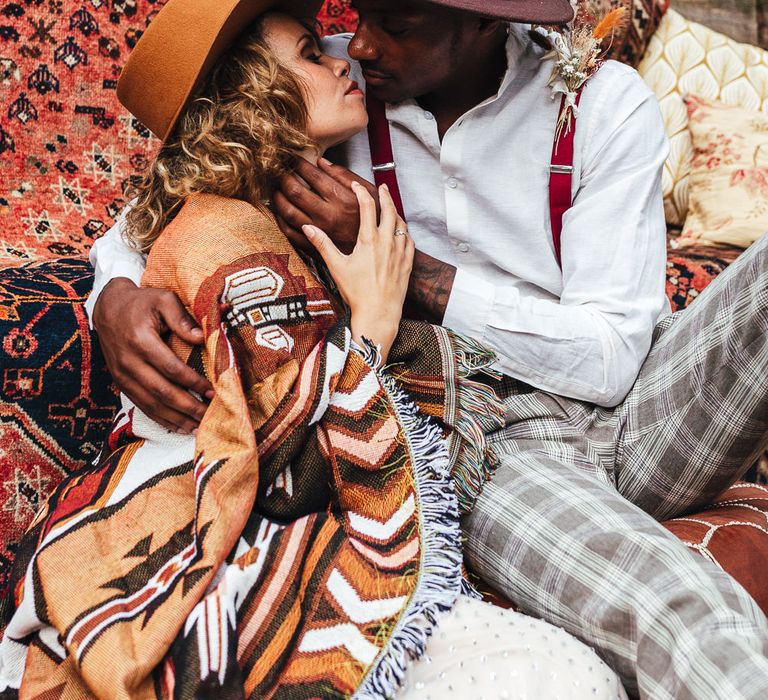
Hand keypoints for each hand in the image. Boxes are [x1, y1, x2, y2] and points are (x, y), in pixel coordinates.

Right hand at [92, 278, 213, 432]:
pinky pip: (141, 406)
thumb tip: (201, 338)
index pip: (171, 368)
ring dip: (176, 419)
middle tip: (210, 414)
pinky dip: (161, 419)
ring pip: (151, 404)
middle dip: (188, 407)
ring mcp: (122, 376)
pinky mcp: (120, 383)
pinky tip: (178, 426)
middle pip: (162, 392)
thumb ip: (181, 318)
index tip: (212, 390)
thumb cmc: (141, 303)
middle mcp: (129, 362)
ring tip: (198, 427)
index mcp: (141, 341)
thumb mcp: (163, 299)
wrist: (108, 308)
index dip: (193, 382)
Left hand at [274, 157, 378, 253]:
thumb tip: (322, 162)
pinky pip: (290, 233)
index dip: (299, 163)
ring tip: (276, 189)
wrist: (380, 254)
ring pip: (288, 211)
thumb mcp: (368, 193)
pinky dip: (280, 221)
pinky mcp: (315, 247)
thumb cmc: (376, 221)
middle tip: (280, 172)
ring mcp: (319, 232)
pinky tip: (280, 212)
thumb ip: (345, 176)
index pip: (312, 175)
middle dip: (283, 177)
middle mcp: (328, 214)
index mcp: (342, 199)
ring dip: (278, 198)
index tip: (293, 159)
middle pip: (295, 191)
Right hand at [303, 182, 413, 360]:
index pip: (367, 206)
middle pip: (389, 209)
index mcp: (369, 240)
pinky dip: (404, 231)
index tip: (356, 186)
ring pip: (401, 223)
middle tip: (382, 187)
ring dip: (395, 212)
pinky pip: (409, 240)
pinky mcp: (408, 262)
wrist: (379, 313)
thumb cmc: (356, 293)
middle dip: (385, 195)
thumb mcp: (336, 267)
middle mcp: (387, 242)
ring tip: (391, 207)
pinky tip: (401, 231)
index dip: (361, 192)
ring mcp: (400, 251)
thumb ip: (322, 244)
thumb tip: (307, 227)